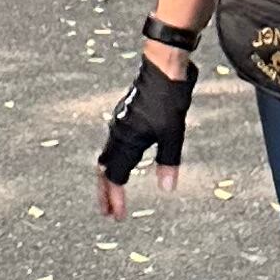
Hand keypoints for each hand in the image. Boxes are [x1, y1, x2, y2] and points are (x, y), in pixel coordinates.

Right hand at [94, 49, 193, 216]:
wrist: (163, 64)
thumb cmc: (168, 96)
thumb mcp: (173, 133)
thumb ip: (169, 161)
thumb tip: (167, 189)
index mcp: (126, 139)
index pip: (115, 176)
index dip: (115, 197)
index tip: (116, 216)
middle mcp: (118, 132)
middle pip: (106, 169)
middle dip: (105, 192)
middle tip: (106, 211)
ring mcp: (121, 123)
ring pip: (108, 156)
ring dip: (109, 176)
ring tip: (112, 191)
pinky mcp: (127, 115)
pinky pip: (114, 144)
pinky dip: (115, 160)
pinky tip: (124, 162)